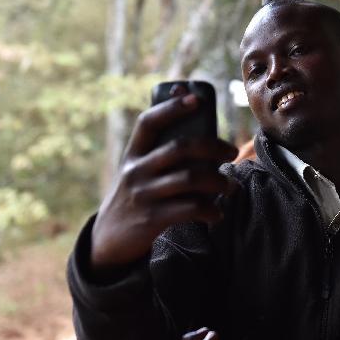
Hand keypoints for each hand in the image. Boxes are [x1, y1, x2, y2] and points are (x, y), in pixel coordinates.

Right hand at [90, 89, 237, 269]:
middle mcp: (136, 171)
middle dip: (212, 146)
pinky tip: (216, 215)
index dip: (172, 108)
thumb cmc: (135, 196)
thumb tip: (185, 101)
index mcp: (133, 154)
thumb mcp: (137, 171)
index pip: (148, 122)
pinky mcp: (152, 219)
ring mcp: (144, 195)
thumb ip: (158, 148)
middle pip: (179, 148)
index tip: (196, 99)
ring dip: (218, 181)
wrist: (108, 241)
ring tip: (230, 187)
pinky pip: (189, 208)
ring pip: (189, 178)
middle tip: (231, 153)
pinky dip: (209, 210)